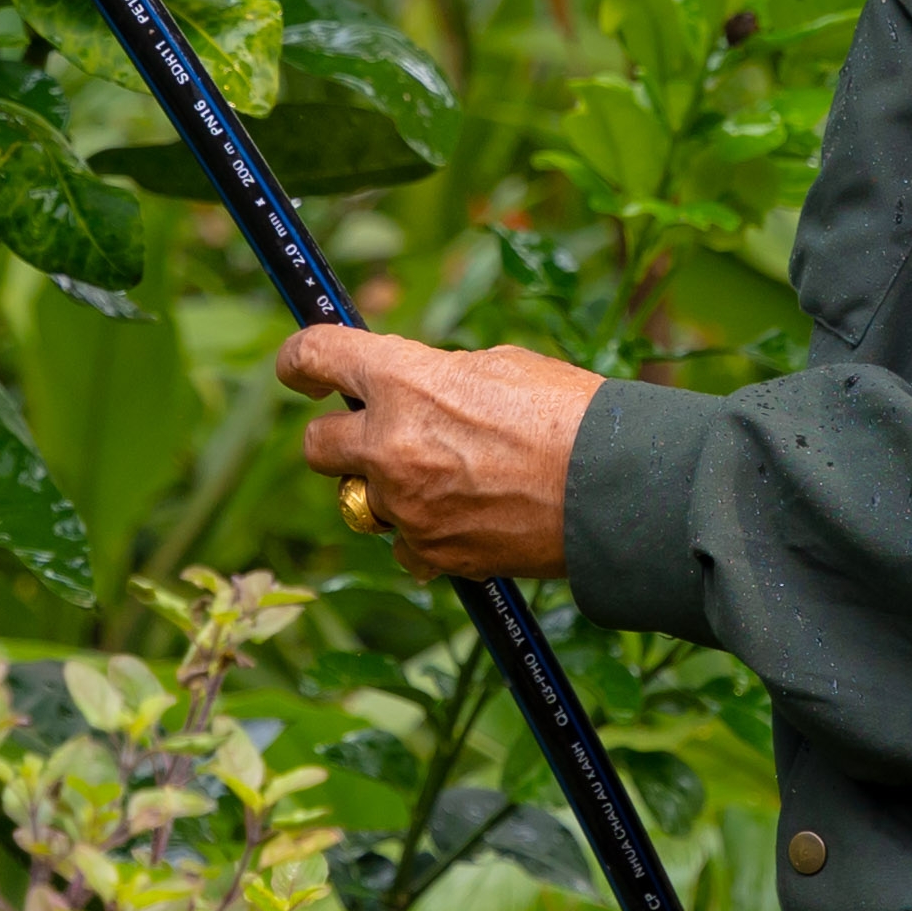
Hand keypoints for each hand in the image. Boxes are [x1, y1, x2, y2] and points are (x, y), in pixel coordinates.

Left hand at [282, 326, 593, 583]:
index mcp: (403, 379)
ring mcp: (406, 505)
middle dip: (341, 438)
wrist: (613, 487)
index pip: (314, 357)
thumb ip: (436, 378)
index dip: (297, 361)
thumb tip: (411, 389)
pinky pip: (402, 546)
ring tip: (445, 480)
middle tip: (375, 435)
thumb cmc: (569, 412)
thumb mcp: (497, 367)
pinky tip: (466, 518)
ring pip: (362, 502)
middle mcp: (389, 443)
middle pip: (317, 446)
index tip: (297, 368)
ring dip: (388, 491)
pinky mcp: (431, 553)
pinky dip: (424, 535)